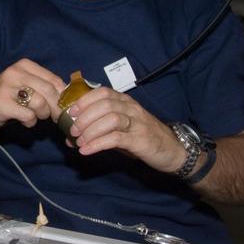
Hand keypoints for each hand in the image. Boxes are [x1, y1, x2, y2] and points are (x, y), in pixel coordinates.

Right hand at [0, 59, 64, 129]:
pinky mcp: (1, 103)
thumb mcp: (24, 84)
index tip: (64, 107)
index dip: (63, 96)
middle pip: (48, 91)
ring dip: (42, 114)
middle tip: (55, 117)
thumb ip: (43, 86)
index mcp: (24, 65)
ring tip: (35, 116)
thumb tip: (69, 97)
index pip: (54, 80)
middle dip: (56, 108)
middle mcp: (15, 72)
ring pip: (40, 103)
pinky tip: (23, 120)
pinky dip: (30, 121)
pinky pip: (28, 115)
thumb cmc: (7, 96)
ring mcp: (6, 87)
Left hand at [68, 87, 186, 171]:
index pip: (102, 92)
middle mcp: (131, 108)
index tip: (69, 111)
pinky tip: (87, 150)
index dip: (84, 100)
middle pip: (104, 104)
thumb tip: (71, 136)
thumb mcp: (121, 128)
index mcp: (125, 101)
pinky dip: (97, 144)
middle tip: (72, 131)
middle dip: (84, 117)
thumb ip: (98, 128)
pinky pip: (116, 138)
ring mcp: (137, 123)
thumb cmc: (142, 137)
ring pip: (110, 118)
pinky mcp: (140, 140)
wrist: (173, 151)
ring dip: (90, 130)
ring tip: (78, 141)